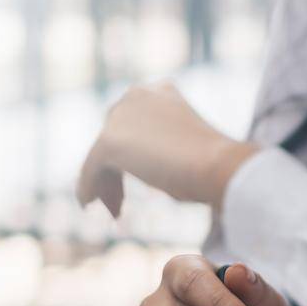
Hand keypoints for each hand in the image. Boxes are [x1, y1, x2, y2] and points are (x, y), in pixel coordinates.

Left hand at [76, 82, 258, 215]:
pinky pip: (90, 168)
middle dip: (115, 169)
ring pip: (101, 154)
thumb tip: (157, 169)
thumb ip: (167, 149)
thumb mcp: (190, 148)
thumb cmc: (216, 164)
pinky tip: (88, 205)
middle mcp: (137, 96)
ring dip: (106, 183)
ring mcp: (121, 116)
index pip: (134, 123)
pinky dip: (87, 187)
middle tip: (120, 200)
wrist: (219, 165)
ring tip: (115, 212)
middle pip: (114, 135)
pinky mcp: (109, 140)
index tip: (139, 180)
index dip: (133, 154)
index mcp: (161, 93)